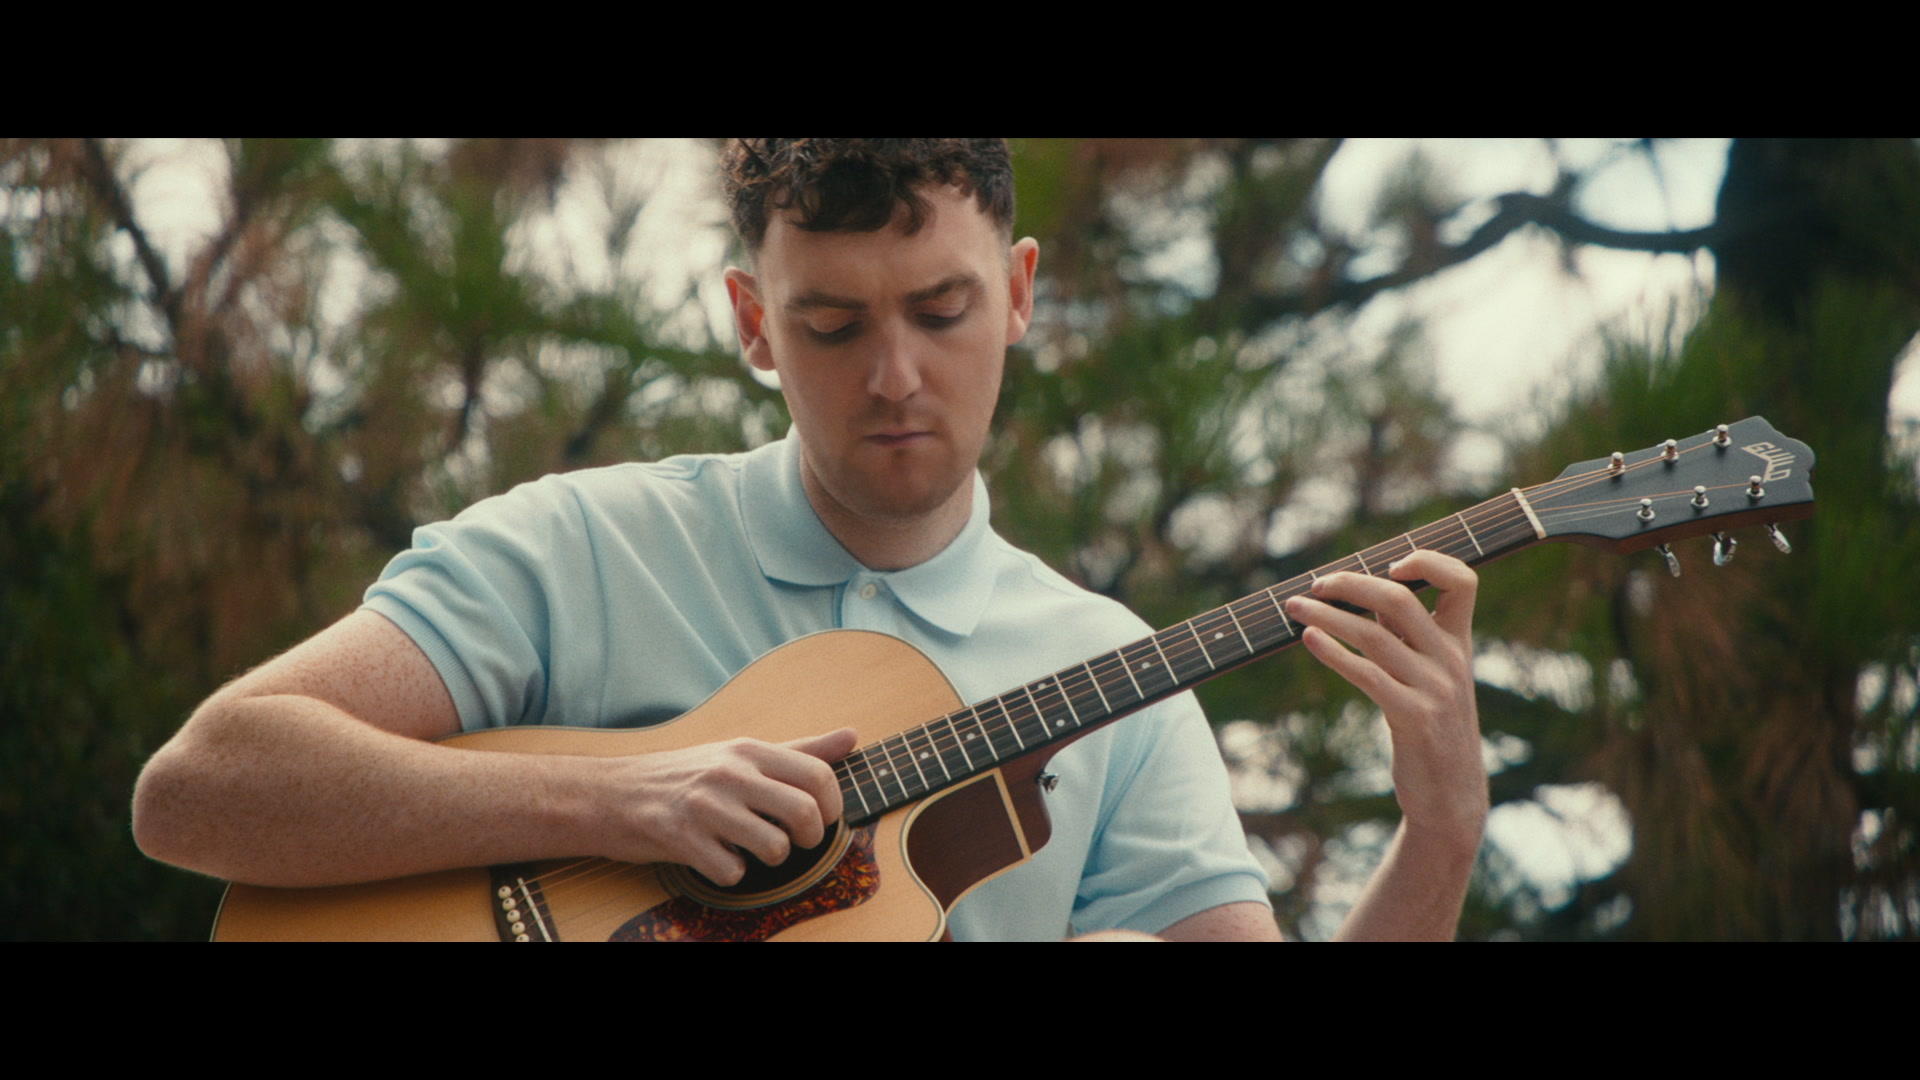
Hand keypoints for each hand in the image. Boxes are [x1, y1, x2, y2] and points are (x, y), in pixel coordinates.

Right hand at [595, 727, 858, 885]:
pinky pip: (731, 871)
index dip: (833, 805)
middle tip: (795, 842)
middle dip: (809, 839)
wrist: (610, 794)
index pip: (818, 775)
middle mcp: (730, 773)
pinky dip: (730, 874)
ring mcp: (704, 806)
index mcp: (749, 751)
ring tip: (752, 850)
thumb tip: (853, 735)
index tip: (822, 819)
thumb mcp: (740, 753)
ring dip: (770, 860)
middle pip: (804, 814)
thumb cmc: (684, 775)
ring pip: (774, 848)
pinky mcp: (680, 838)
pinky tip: (716, 858)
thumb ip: (799, 750)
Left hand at [1283, 551, 1486, 849]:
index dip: (1429, 562)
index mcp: (1460, 645)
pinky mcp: (1414, 719)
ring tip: (1293, 608)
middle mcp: (1452, 661)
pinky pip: (1368, 676)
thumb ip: (1408, 638)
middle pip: (1400, 600)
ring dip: (1326, 617)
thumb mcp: (1431, 679)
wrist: (1452, 797)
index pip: (1463, 582)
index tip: (1389, 564)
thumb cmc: (1431, 731)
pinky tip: (1309, 640)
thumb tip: (1364, 596)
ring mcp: (1435, 690)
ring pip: (1373, 636)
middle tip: (1315, 585)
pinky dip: (1334, 653)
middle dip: (1351, 584)